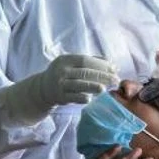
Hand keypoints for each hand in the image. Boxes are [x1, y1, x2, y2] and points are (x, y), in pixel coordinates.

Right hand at [2, 55, 119, 124]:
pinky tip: (91, 98)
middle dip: (102, 76)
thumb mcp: (71, 63)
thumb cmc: (63, 73)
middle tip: (116, 79)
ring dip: (94, 86)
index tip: (114, 68)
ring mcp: (60, 84)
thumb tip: (110, 62)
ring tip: (105, 88)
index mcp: (65, 60)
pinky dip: (82, 98)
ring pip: (79, 85)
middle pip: (84, 72)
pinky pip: (72, 97)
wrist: (43, 88)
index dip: (100, 64)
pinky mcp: (59, 97)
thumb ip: (89, 61)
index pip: (85, 60)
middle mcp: (61, 71)